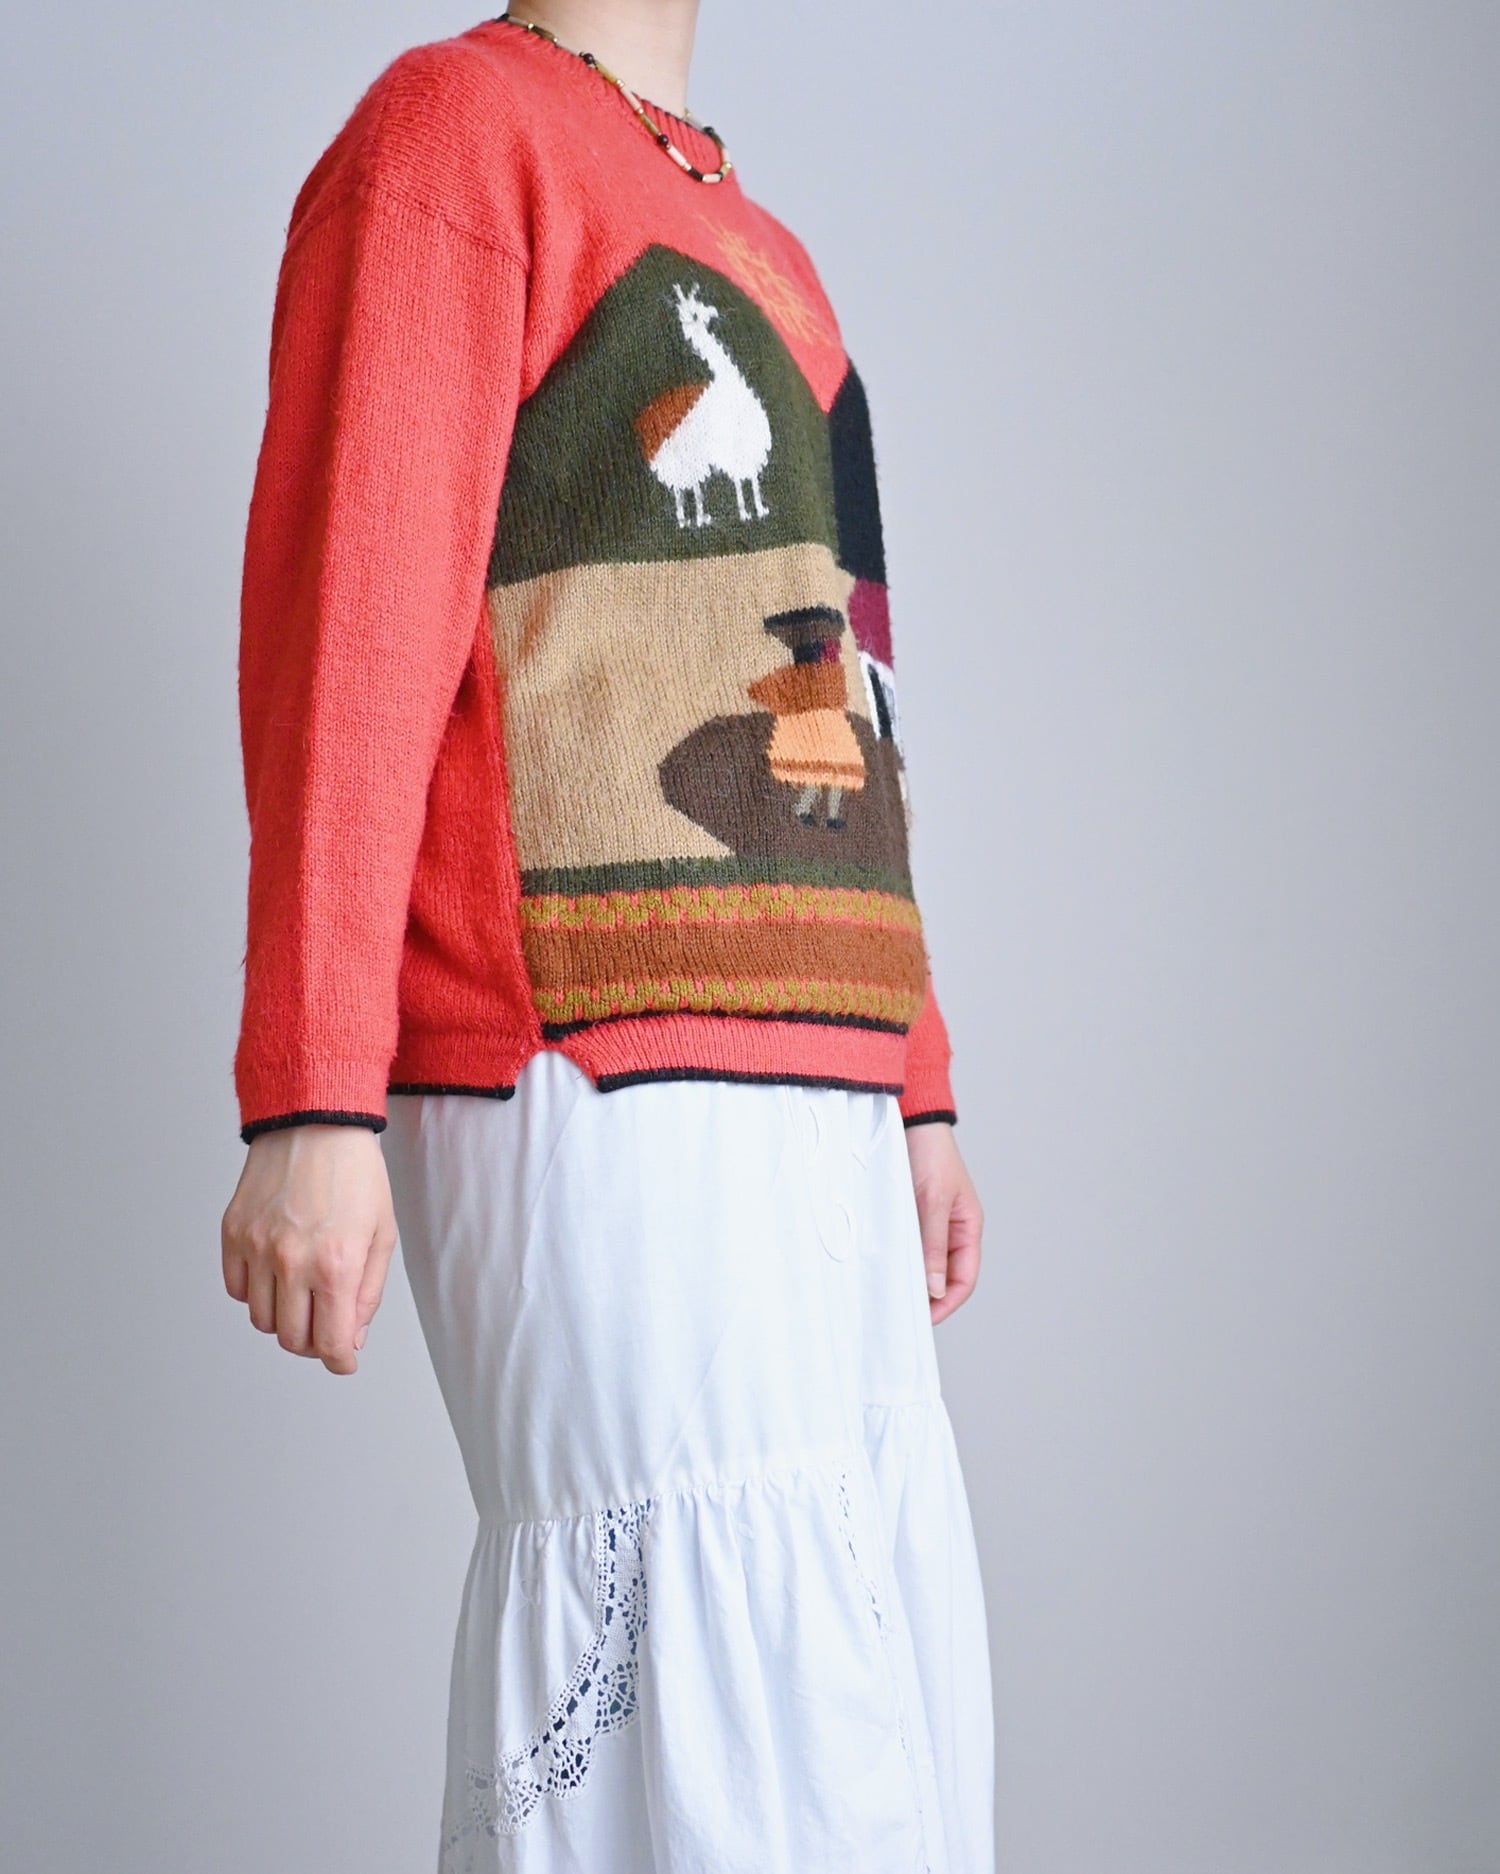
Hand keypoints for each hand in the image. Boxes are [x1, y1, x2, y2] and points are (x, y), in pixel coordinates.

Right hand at [221, 1125, 396, 1375]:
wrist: (316, 1124)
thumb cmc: (356, 1175)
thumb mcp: (381, 1234)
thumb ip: (368, 1294)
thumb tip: (350, 1339)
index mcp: (336, 1265)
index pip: (331, 1343)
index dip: (341, 1361)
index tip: (344, 1361)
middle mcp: (292, 1261)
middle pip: (293, 1339)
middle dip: (314, 1341)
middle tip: (327, 1323)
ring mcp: (257, 1248)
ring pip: (262, 1320)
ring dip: (285, 1317)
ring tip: (304, 1290)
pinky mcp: (233, 1233)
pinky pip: (238, 1290)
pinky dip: (257, 1293)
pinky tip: (278, 1272)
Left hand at [905, 1122, 982, 1323]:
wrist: (910, 1120)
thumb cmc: (930, 1153)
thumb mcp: (933, 1200)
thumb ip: (933, 1244)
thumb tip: (936, 1288)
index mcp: (967, 1228)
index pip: (964, 1278)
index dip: (947, 1302)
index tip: (924, 1319)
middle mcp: (949, 1230)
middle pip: (943, 1277)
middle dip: (926, 1296)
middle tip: (900, 1311)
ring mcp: (927, 1224)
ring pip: (921, 1264)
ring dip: (908, 1278)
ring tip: (887, 1292)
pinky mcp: (907, 1216)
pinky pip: (905, 1246)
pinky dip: (895, 1259)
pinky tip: (880, 1267)